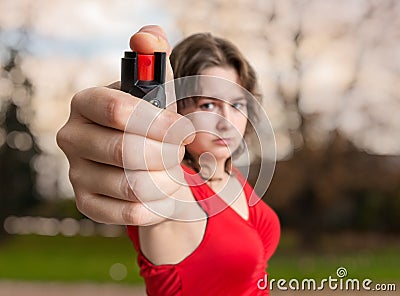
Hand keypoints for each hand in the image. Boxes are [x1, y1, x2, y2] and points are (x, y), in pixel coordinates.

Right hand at [57, 25, 194, 225]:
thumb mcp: (159, 93)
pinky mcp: (87, 203)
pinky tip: (165, 194)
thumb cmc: (152, 124)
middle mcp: (73, 136)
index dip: (159, 122)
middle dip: (167, 154)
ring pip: (130, 184)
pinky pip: (128, 212)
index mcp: (87, 103)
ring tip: (176, 173)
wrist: (145, 164)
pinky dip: (157, 205)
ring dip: (167, 181)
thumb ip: (156, 60)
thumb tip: (150, 35)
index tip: (184, 130)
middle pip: (125, 150)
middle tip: (181, 154)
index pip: (117, 110)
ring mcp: (76, 173)